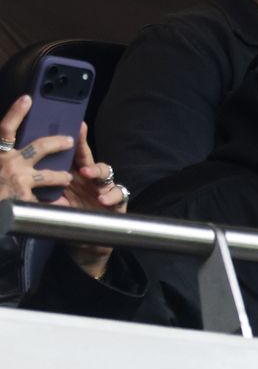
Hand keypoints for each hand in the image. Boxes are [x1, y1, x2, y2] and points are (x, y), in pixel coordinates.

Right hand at [0, 95, 75, 200]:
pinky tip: (56, 206)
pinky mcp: (24, 199)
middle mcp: (8, 164)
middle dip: (57, 142)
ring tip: (67, 177)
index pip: (6, 129)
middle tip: (69, 140)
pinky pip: (43, 200)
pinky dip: (50, 203)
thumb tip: (12, 142)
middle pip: (39, 147)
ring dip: (60, 176)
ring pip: (48, 175)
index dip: (16, 113)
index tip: (28, 98)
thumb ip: (4, 154)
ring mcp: (18, 181)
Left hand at [54, 122, 120, 278]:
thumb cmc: (69, 220)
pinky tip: (102, 199)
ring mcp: (104, 188)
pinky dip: (111, 195)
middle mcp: (89, 179)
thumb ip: (45, 192)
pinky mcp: (118, 201)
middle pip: (89, 157)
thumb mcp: (53, 205)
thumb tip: (27, 181)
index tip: (74, 124)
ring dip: (96, 171)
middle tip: (77, 136)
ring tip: (87, 174)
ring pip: (106, 171)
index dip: (75, 140)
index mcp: (73, 177)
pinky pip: (119, 193)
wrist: (85, 244)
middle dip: (84, 148)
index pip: (73, 155)